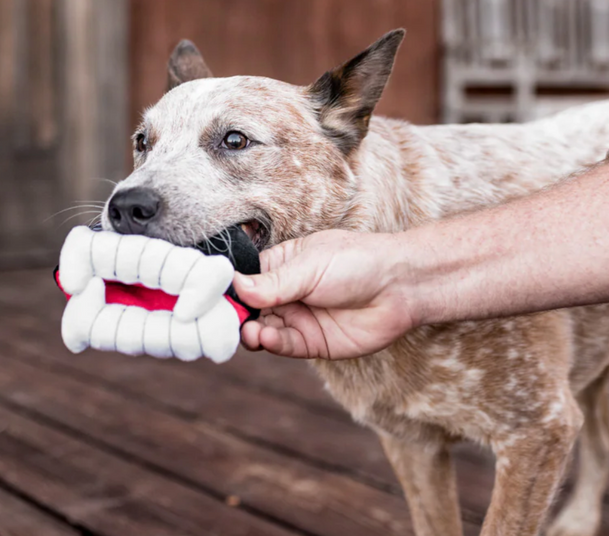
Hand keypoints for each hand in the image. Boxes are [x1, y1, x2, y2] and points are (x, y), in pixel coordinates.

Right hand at [233, 230, 416, 358]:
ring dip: (251, 331)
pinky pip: (283, 346)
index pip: (244, 279)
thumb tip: (236, 287)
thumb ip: (273, 283)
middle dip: (234, 315)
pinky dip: (270, 343)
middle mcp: (285, 294)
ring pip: (262, 330)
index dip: (227, 289)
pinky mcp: (311, 343)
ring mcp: (297, 319)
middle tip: (222, 320)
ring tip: (250, 329)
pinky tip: (265, 336)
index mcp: (281, 266)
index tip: (209, 296)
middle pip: (248, 309)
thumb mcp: (309, 266)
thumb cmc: (357, 262)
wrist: (399, 287)